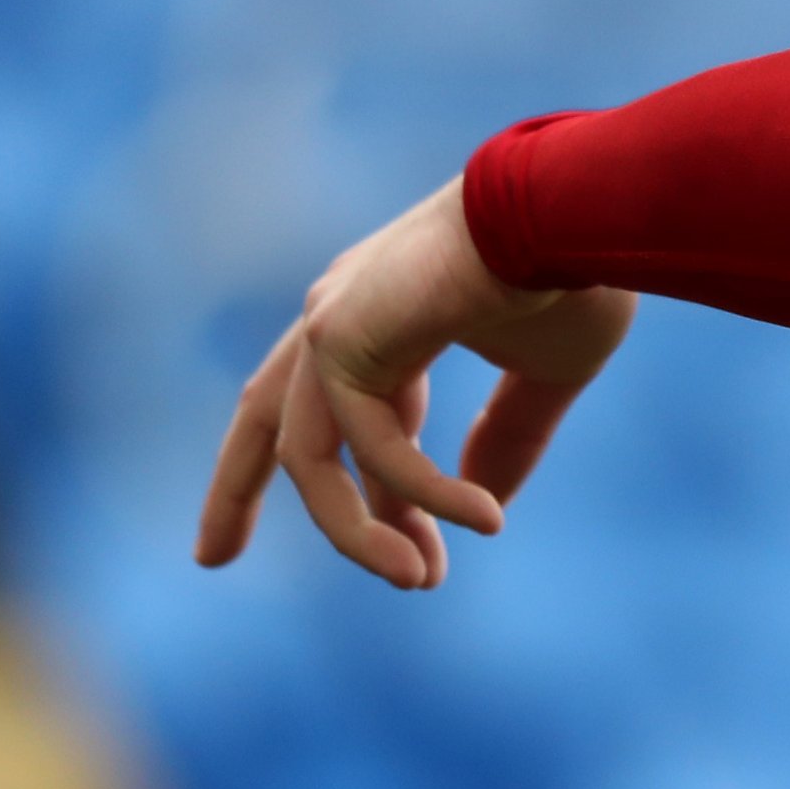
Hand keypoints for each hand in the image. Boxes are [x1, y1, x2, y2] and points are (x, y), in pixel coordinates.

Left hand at [195, 178, 635, 589]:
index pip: (353, 423)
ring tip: (417, 581)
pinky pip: (372, 445)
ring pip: (308, 456)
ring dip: (354, 532)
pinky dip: (422, 492)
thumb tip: (484, 513)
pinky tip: (481, 518)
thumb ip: (506, 439)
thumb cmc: (574, 274)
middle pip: (268, 422)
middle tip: (210, 560)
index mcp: (383, 318)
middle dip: (235, 492)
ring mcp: (332, 323)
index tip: (422, 566)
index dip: (382, 502)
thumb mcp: (543, 377)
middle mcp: (340, 317)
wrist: (579, 207)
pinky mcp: (341, 335)